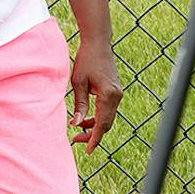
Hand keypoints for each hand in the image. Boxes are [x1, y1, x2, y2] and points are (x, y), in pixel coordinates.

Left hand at [69, 35, 122, 150]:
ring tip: (78, 129)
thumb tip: (78, 124)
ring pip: (108, 118)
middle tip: (76, 140)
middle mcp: (117, 96)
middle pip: (107, 123)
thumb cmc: (86, 60)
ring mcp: (118, 93)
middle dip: (93, 134)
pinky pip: (109, 110)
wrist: (98, 43)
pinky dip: (99, 117)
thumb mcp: (78, 83)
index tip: (87, 150)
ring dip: (95, 125)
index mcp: (108, 95)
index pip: (102, 123)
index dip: (94, 138)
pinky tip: (86, 118)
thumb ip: (80, 104)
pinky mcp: (116, 91)